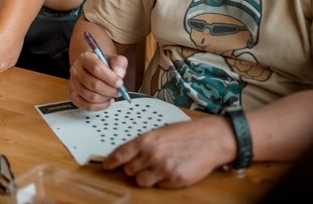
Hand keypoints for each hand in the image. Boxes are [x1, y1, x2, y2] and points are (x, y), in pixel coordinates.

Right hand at [68, 50, 127, 109]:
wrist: (91, 68)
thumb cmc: (103, 64)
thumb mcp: (113, 59)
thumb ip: (119, 63)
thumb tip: (119, 74)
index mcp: (85, 58)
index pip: (96, 68)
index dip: (110, 78)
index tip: (120, 83)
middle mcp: (76, 70)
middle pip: (94, 84)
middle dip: (110, 90)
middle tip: (118, 91)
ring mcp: (73, 84)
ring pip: (91, 97)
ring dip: (106, 98)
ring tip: (112, 95)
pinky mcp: (73, 95)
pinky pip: (87, 106)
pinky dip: (100, 106)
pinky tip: (107, 101)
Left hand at [103, 116, 235, 187]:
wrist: (210, 139)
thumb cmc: (185, 133)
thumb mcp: (159, 132)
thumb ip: (143, 144)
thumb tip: (129, 154)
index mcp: (145, 140)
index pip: (120, 154)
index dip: (111, 161)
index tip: (107, 166)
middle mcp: (151, 155)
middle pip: (129, 170)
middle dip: (131, 169)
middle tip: (141, 164)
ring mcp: (163, 169)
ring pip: (141, 181)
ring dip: (145, 177)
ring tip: (155, 169)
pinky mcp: (175, 180)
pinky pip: (159, 185)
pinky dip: (161, 181)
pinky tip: (169, 171)